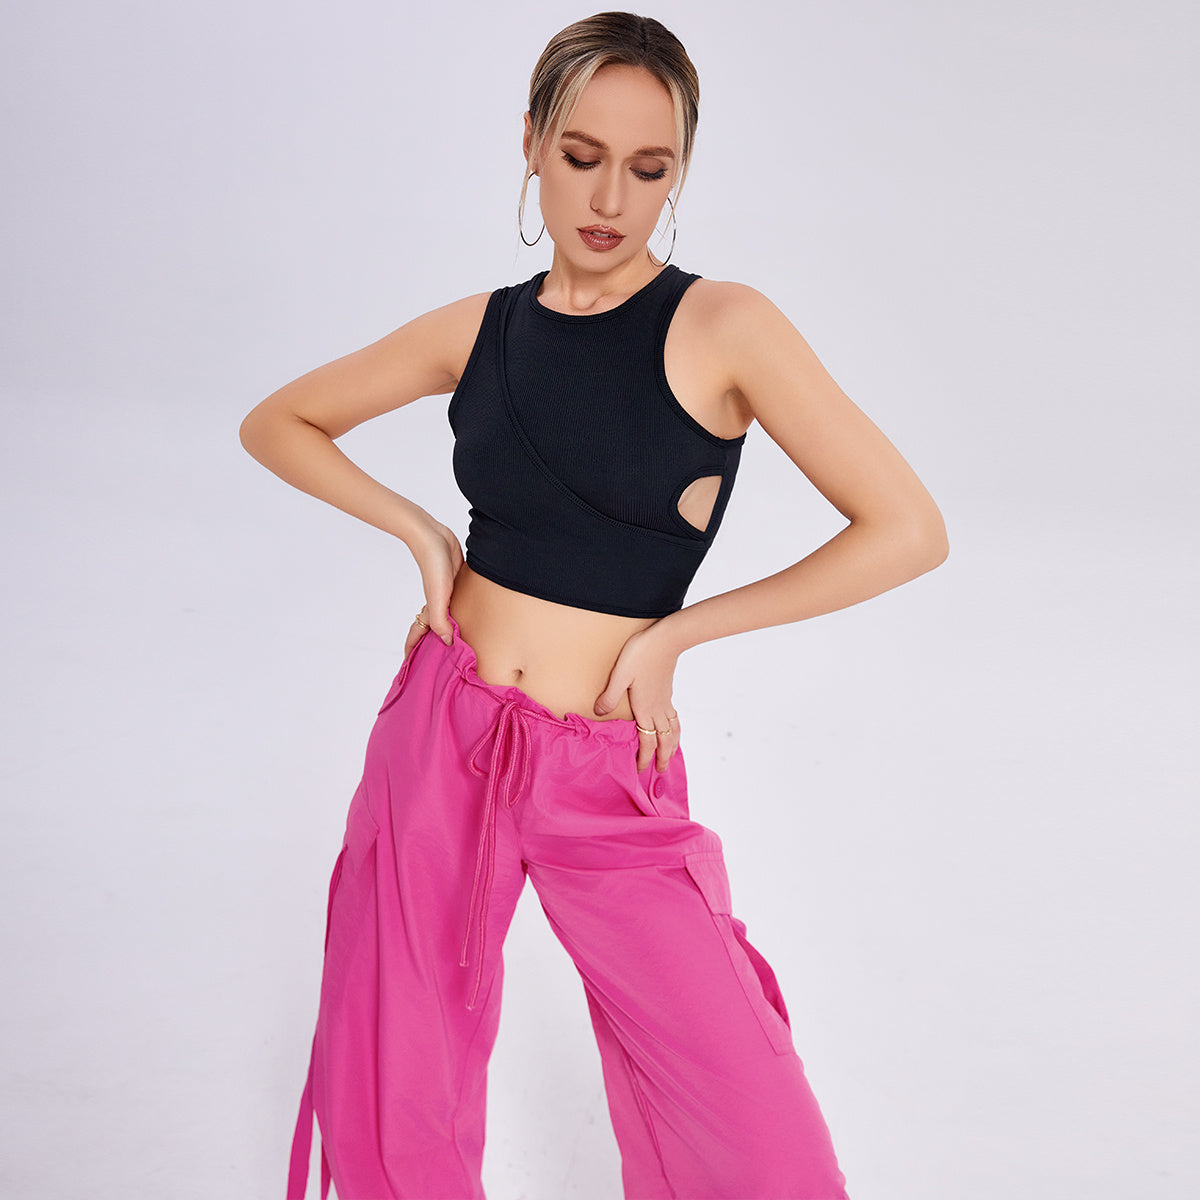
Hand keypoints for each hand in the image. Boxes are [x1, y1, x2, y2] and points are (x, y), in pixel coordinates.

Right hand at [405, 517, 462, 652]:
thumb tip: (447, 643)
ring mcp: (447, 595)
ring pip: (447, 619)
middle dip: (431, 646)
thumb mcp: (438, 597)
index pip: (417, 635)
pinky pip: (458, 605)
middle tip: (437, 664)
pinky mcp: (456, 584)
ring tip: (457, 648)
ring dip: (449, 631)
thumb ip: (440, 620)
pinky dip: (460, 615)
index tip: (410, 668)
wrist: (435, 539)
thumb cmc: (434, 566)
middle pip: (432, 631)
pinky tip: (471, 619)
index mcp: (430, 610)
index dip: (412, 650)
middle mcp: (437, 605)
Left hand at [594, 624, 681, 771]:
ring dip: (672, 745)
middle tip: (662, 771)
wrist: (666, 639)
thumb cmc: (641, 655)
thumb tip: (599, 713)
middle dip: (663, 757)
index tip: (641, 770)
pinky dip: (676, 729)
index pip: (647, 741)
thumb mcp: (619, 675)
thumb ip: (609, 696)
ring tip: (671, 755)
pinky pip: (674, 717)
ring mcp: (665, 701)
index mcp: (645, 709)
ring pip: (672, 730)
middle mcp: (657, 709)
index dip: (644, 757)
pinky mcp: (668, 692)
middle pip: (663, 740)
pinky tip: (673, 727)